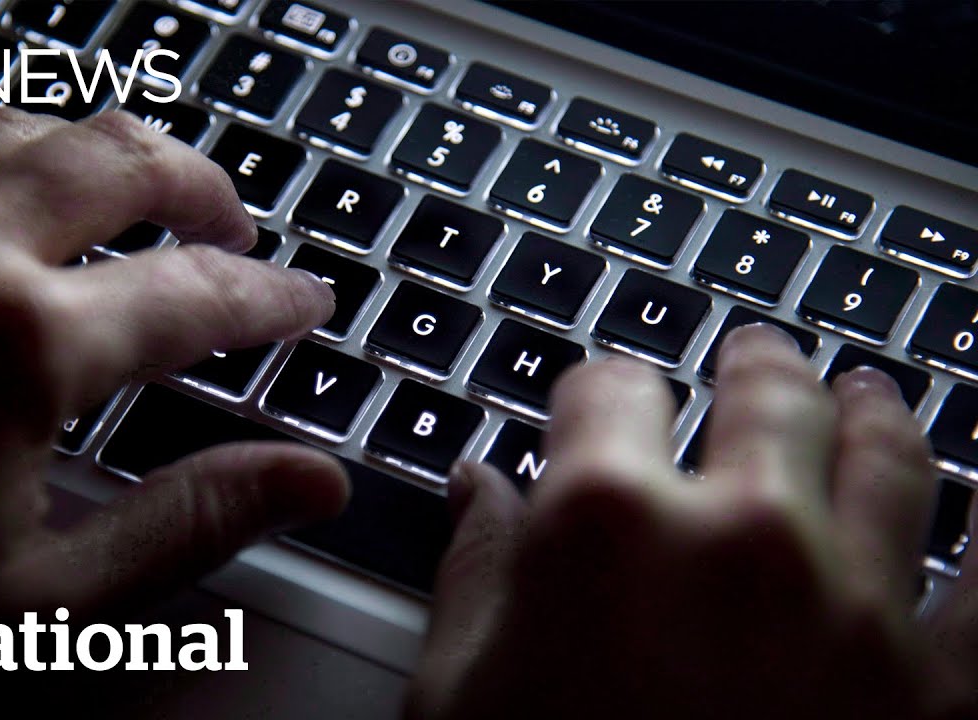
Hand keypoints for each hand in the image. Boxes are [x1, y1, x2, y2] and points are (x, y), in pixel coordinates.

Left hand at [0, 106, 347, 613]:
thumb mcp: (42, 602)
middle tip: (235, 228)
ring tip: (136, 196)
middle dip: (203, 187)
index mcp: (18, 348)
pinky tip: (13, 209)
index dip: (270, 297)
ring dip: (99, 155)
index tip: (304, 304)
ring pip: (22, 128)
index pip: (195, 293)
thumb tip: (310, 481)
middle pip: (120, 160)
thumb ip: (189, 523)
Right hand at [409, 325, 976, 719]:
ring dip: (878, 410)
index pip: (607, 390)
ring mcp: (856, 611)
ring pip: (891, 455)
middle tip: (756, 352)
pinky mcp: (940, 694)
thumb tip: (478, 488)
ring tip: (871, 394)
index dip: (600, 385)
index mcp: (605, 527)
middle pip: (763, 395)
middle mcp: (741, 540)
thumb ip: (472, 572)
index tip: (602, 395)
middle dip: (753, 364)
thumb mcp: (457, 698)